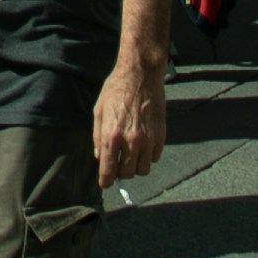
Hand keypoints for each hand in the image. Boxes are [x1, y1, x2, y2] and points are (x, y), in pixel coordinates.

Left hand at [91, 52, 166, 189]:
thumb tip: (99, 158)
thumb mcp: (99, 110)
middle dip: (121, 172)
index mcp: (110, 136)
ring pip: (143, 170)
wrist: (140, 75)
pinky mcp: (160, 135)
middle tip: (119, 163)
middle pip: (127, 174)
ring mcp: (147, 139)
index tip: (106, 182)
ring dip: (136, 166)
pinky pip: (155, 158)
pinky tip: (143, 145)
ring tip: (132, 155)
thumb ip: (97, 137)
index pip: (108, 172)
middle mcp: (130, 141)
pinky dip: (149, 156)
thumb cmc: (116, 90)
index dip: (106, 181)